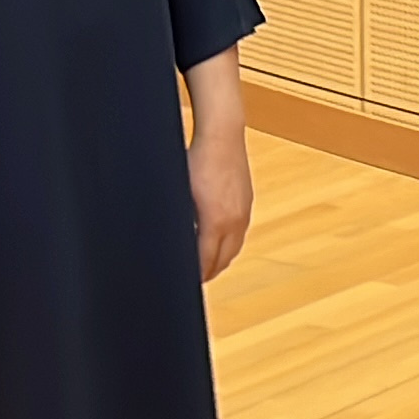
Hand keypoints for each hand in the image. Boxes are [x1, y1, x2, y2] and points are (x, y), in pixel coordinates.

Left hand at [190, 125, 252, 280]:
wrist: (222, 135)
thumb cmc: (196, 159)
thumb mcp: (180, 193)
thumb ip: (179, 221)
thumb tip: (171, 241)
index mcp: (216, 221)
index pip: (206, 261)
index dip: (195, 275)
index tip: (184, 283)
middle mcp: (235, 221)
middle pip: (223, 260)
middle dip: (208, 272)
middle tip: (192, 279)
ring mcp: (244, 212)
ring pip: (234, 249)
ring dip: (220, 260)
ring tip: (205, 264)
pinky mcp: (248, 203)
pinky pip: (239, 235)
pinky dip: (229, 245)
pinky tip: (217, 241)